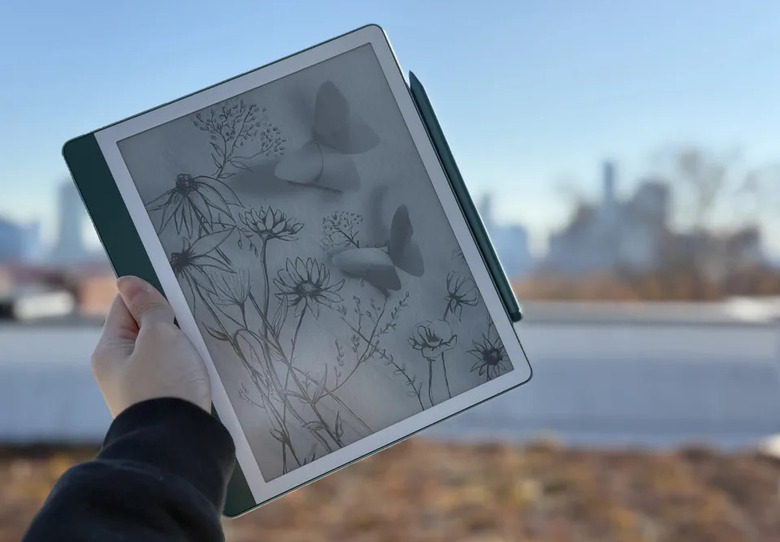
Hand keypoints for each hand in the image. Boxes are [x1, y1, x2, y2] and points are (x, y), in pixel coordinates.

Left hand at [92, 275, 210, 416]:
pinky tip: (203, 369)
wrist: (179, 445)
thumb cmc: (166, 386)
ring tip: (200, 349)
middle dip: (171, 323)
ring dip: (184, 346)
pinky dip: (189, 366)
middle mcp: (120, 369)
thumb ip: (149, 308)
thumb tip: (128, 281)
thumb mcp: (160, 336)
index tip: (175, 294)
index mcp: (109, 350)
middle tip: (192, 323)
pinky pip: (176, 373)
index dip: (150, 295)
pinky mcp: (163, 402)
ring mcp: (141, 387)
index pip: (125, 305)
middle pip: (146, 329)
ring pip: (165, 352)